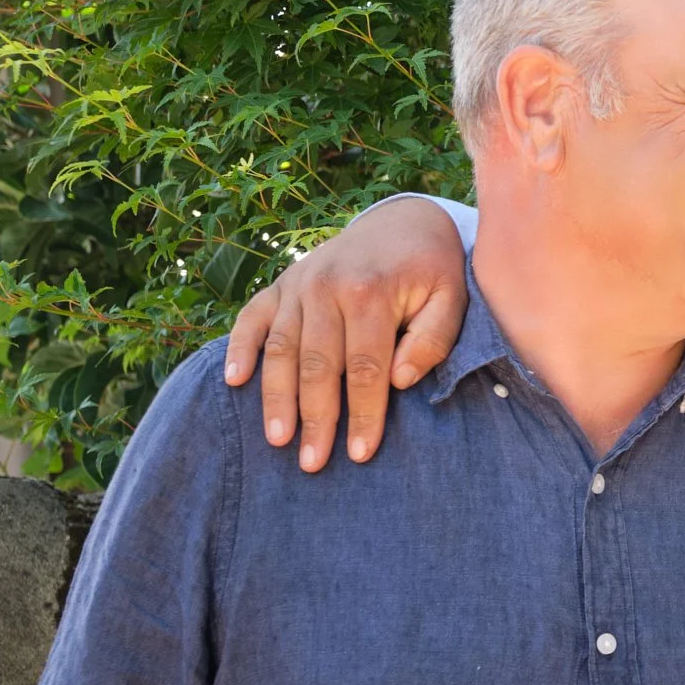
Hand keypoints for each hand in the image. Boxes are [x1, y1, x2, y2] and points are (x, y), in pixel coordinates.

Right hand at [223, 197, 468, 470]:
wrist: (403, 221)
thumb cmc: (432, 270)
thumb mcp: (452, 297)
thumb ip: (433, 338)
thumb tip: (400, 380)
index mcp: (370, 292)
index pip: (366, 368)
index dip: (362, 413)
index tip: (360, 454)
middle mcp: (326, 287)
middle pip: (318, 365)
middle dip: (315, 418)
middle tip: (312, 463)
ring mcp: (299, 284)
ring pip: (281, 349)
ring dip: (276, 397)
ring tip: (277, 439)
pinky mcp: (281, 284)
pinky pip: (252, 317)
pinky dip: (239, 347)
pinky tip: (233, 381)